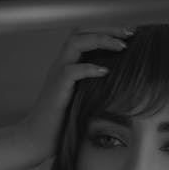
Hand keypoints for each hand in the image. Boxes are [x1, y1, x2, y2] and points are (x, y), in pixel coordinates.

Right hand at [0, 25, 132, 169]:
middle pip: (81, 32)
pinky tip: (105, 71)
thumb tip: (127, 90)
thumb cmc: (62, 126)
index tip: (131, 34)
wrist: (37, 141)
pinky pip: (70, 72)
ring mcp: (57, 76)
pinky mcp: (56, 90)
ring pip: (74, 44)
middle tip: (131, 32)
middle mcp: (61, 65)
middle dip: (107, 28)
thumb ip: (97, 90)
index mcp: (68, 66)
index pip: (86, 36)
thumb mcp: (84, 102)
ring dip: (100, 41)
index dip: (107, 31)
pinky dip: (88, 68)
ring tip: (122, 46)